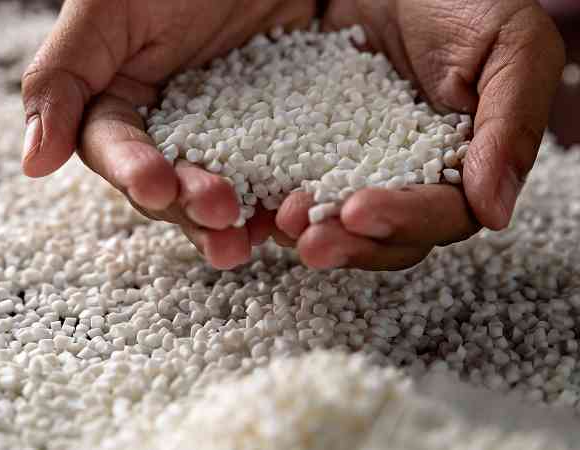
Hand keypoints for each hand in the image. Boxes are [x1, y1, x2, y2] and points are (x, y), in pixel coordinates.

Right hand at [20, 0, 312, 268]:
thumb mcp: (107, 6)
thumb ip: (63, 76)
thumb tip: (32, 163)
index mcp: (119, 101)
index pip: (115, 148)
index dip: (132, 170)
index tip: (154, 184)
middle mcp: (168, 126)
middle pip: (169, 185)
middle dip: (189, 205)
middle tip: (219, 215)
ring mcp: (224, 132)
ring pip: (223, 190)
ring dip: (236, 220)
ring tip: (253, 237)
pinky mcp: (277, 129)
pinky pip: (279, 171)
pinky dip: (284, 195)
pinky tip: (296, 213)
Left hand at [275, 0, 564, 269]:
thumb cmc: (464, 0)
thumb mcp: (509, 47)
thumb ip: (511, 126)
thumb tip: (495, 213)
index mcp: (464, 163)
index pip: (441, 215)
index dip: (402, 221)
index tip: (360, 212)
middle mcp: (410, 173)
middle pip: (385, 234)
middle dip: (349, 241)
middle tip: (310, 241)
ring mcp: (359, 162)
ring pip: (337, 219)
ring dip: (309, 229)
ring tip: (279, 223)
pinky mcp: (315, 144)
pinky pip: (294, 180)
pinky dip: (277, 197)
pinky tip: (258, 202)